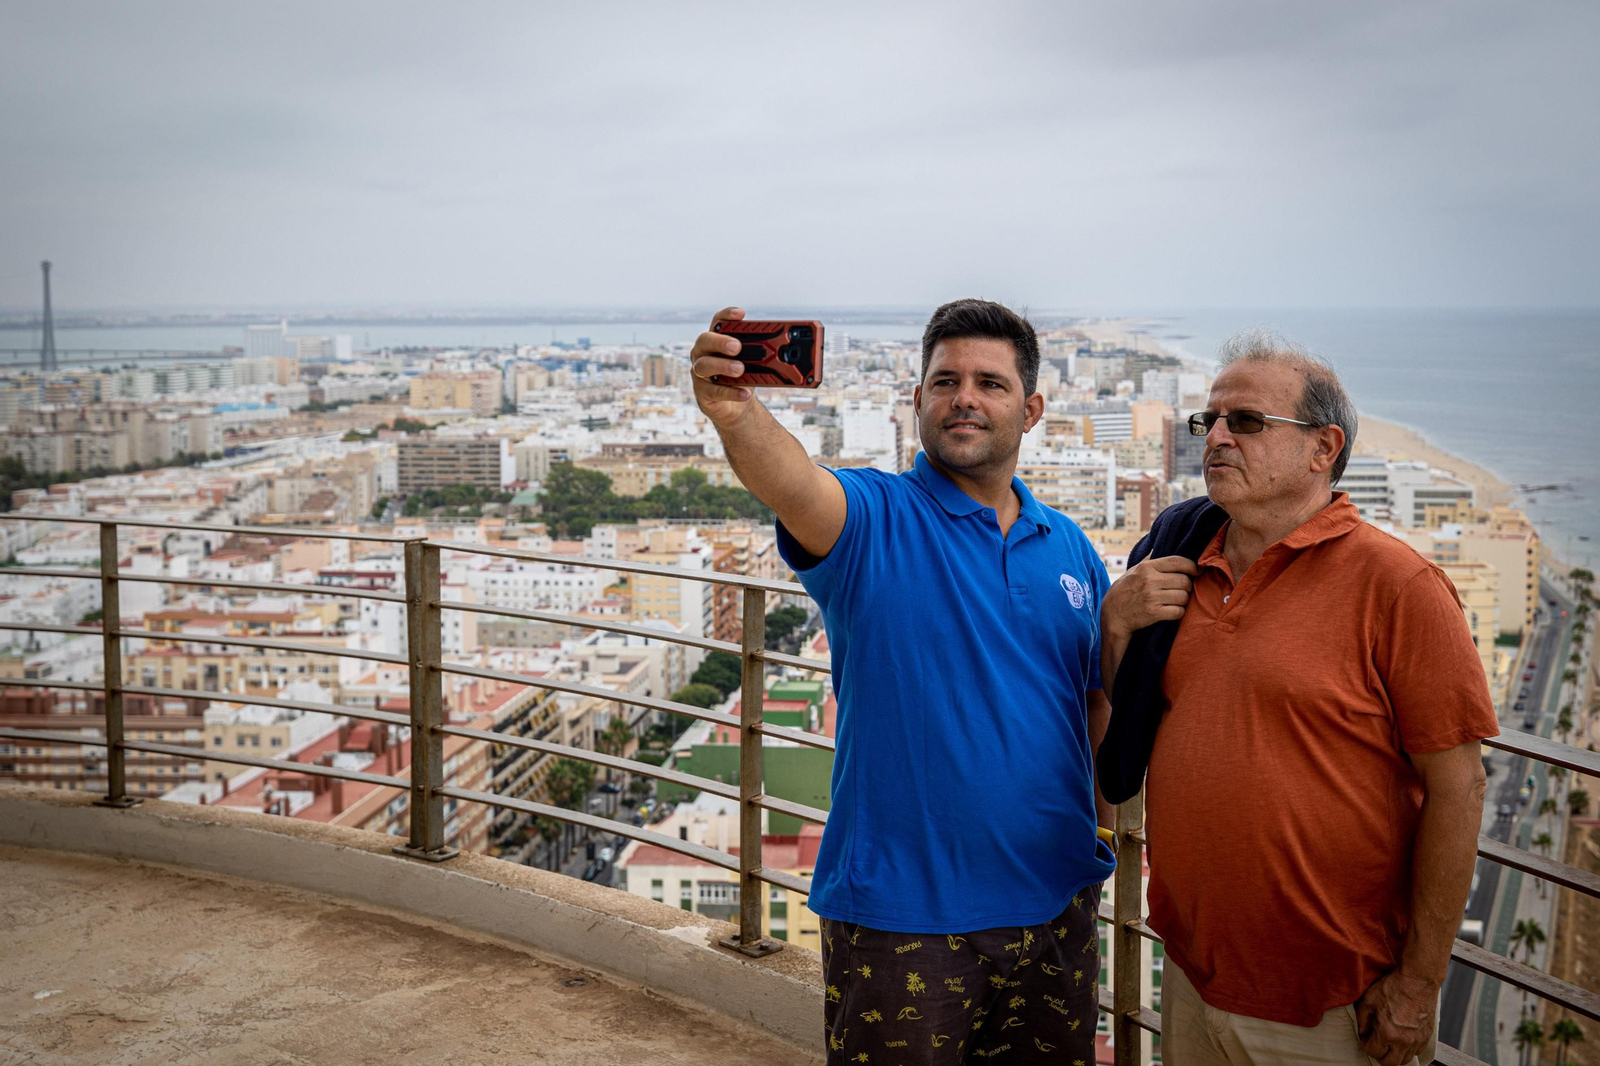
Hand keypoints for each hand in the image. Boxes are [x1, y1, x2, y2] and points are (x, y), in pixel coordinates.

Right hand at [690, 306, 756, 426]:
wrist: (735, 406)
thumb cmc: (743, 377)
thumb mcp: (753, 363)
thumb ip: (762, 354)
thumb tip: (784, 350)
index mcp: (716, 340)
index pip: (718, 322)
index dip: (727, 315)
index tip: (741, 314)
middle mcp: (703, 353)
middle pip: (705, 340)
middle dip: (721, 341)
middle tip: (737, 346)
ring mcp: (700, 373)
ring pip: (704, 365)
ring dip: (723, 366)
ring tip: (740, 369)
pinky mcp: (702, 393)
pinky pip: (714, 391)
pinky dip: (731, 392)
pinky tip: (745, 393)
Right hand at [1101, 556, 1197, 639]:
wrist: (1112, 615)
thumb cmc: (1124, 591)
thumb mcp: (1133, 571)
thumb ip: (1148, 560)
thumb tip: (1159, 547)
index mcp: (1147, 568)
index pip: (1178, 561)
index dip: (1192, 566)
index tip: (1197, 571)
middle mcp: (1150, 580)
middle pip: (1184, 581)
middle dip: (1188, 587)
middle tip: (1183, 590)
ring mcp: (1152, 597)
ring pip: (1184, 597)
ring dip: (1184, 600)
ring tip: (1177, 601)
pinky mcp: (1154, 613)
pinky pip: (1178, 611)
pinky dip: (1179, 612)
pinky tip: (1172, 611)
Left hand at [1354, 970, 1437, 1065]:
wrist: (1418, 980)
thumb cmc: (1393, 987)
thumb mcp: (1369, 1000)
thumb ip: (1362, 1020)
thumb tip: (1362, 1032)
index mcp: (1388, 1033)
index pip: (1373, 1052)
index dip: (1366, 1045)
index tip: (1365, 1037)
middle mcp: (1404, 1041)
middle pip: (1390, 1063)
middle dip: (1380, 1056)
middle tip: (1375, 1045)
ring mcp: (1417, 1040)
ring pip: (1405, 1060)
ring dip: (1394, 1054)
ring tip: (1388, 1043)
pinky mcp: (1427, 1035)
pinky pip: (1416, 1052)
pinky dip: (1407, 1049)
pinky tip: (1401, 1038)